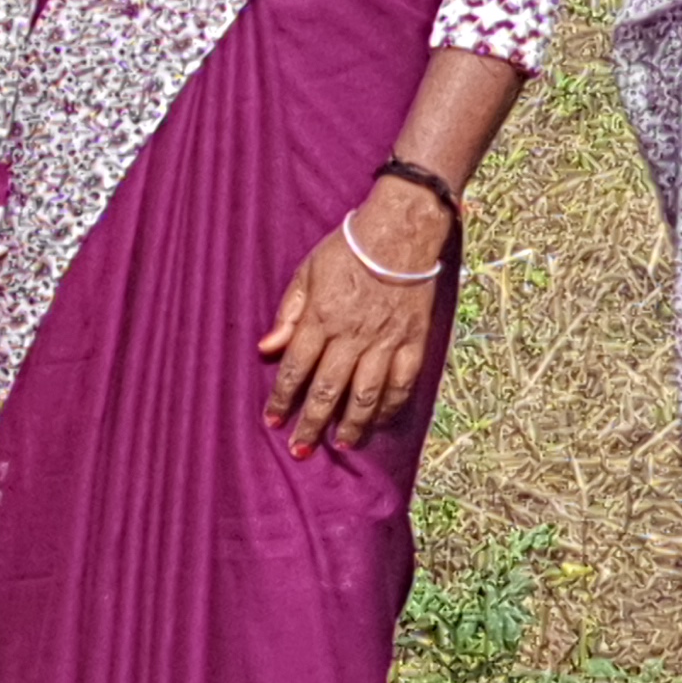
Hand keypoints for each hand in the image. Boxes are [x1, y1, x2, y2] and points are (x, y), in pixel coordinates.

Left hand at [260, 186, 447, 453]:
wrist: (403, 232)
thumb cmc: (348, 249)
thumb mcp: (307, 272)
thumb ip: (288, 313)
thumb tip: (266, 348)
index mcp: (322, 318)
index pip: (296, 368)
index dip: (282, 399)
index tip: (272, 422)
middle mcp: (353, 336)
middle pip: (329, 389)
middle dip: (313, 423)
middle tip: (301, 450)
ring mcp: (387, 342)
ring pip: (367, 394)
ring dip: (352, 424)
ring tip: (341, 446)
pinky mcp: (415, 342)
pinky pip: (403, 383)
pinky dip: (390, 407)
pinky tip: (379, 423)